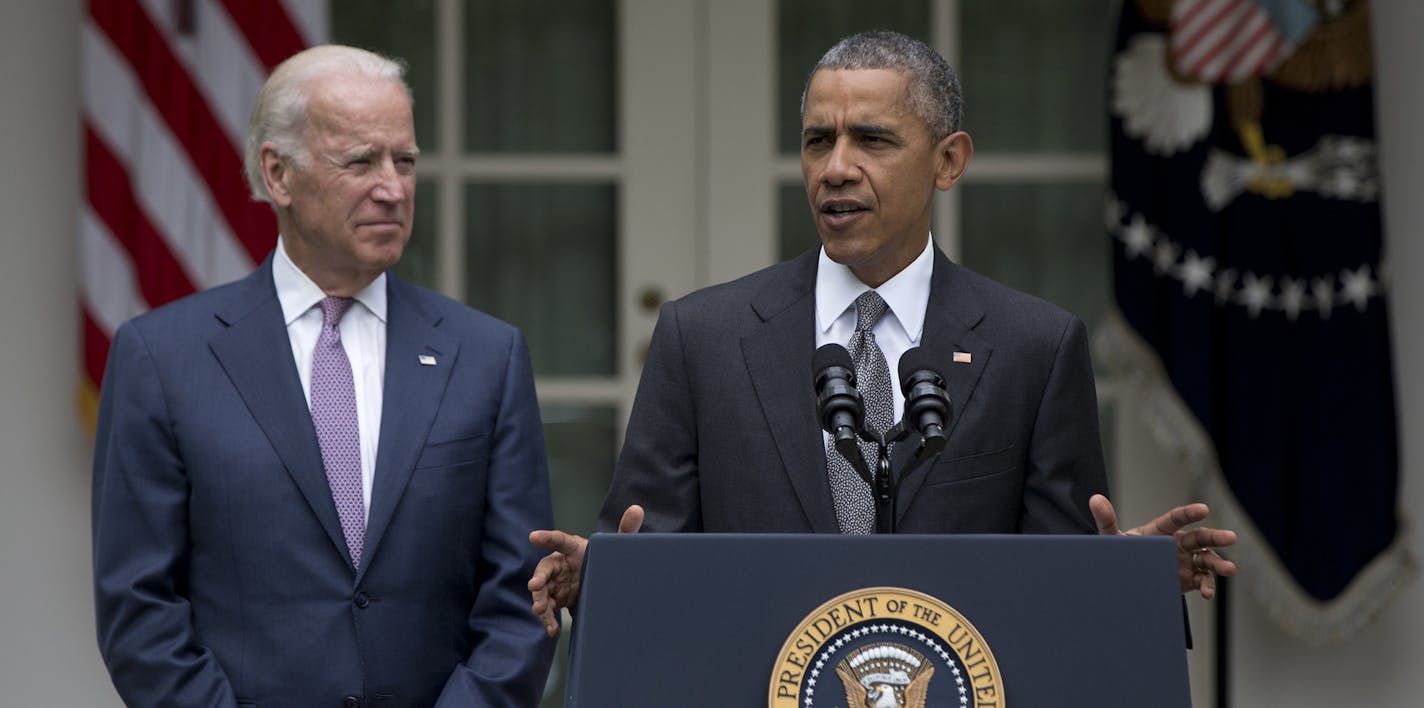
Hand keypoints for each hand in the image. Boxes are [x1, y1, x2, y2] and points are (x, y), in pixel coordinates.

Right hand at [527, 505, 643, 637]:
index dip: (546, 538)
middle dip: (538, 577)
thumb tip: (637, 509)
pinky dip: (548, 619)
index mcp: (573, 548)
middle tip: (534, 586)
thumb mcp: (616, 548)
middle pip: (545, 568)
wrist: (604, 582)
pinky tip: (551, 630)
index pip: (559, 540)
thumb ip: (626, 530)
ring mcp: (557, 582)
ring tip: (540, 611)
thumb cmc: (605, 559)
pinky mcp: (557, 599)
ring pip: (542, 590)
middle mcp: (561, 564)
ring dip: (540, 600)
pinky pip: (549, 609)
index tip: (533, 537)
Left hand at [1089, 494, 1236, 598]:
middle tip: (1231, 537)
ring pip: (1207, 559)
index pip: (1176, 519)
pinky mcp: (1188, 578)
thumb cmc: (1120, 553)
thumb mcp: (1111, 539)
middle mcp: (1177, 543)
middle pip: (1200, 537)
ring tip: (1230, 569)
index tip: (1203, 509)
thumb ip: (1106, 520)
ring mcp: (1185, 561)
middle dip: (1216, 537)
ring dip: (1219, 563)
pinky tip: (1208, 593)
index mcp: (1160, 530)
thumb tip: (1095, 499)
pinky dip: (1207, 585)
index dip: (1189, 513)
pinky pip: (1202, 580)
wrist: (1124, 578)